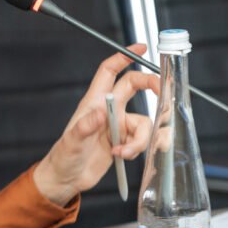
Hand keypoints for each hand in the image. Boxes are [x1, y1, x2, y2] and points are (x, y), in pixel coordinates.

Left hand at [33, 46, 157, 205]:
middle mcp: (109, 110)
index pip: (109, 71)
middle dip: (151, 87)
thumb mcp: (72, 142)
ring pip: (144, 121)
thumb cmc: (64, 157)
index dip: (123, 56)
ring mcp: (118, 126)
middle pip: (135, 87)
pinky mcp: (125, 141)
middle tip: (163, 95)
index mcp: (93, 102)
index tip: (141, 48)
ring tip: (122, 153)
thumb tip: (100, 112)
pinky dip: (138, 149)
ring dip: (139, 139)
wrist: (67, 179)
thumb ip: (86, 127)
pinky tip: (123, 157)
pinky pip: (144, 139)